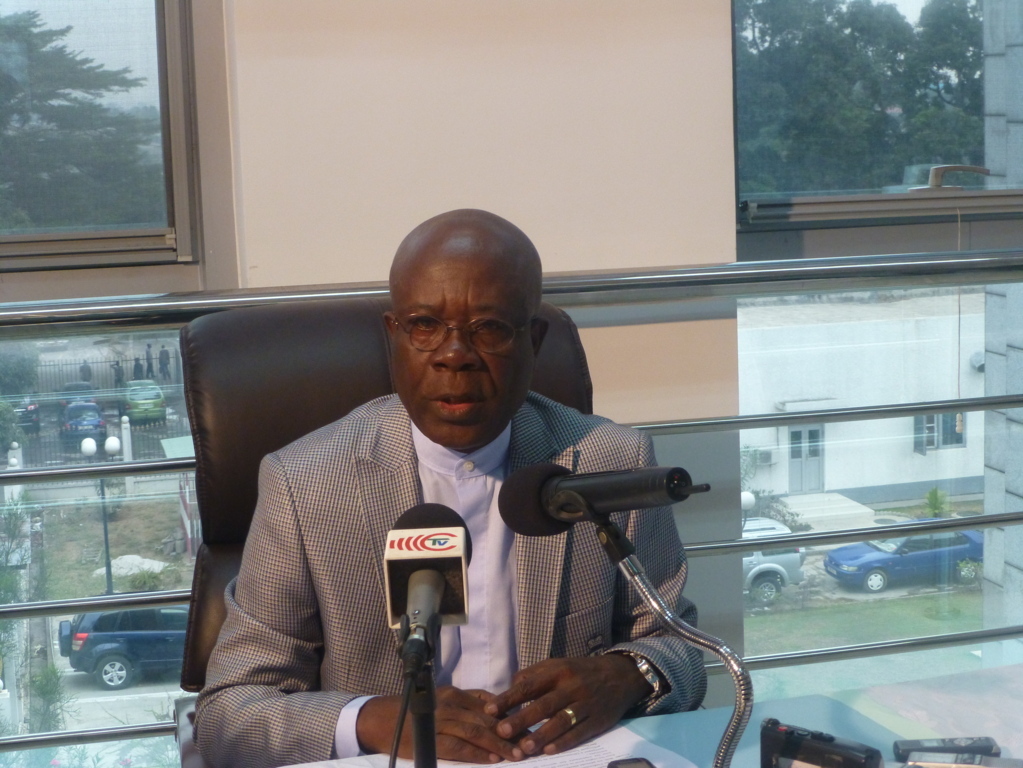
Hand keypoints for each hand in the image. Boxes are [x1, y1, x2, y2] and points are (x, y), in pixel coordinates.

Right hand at [356, 686, 520, 762]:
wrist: (381, 720)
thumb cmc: (415, 712)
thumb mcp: (443, 700)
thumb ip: (468, 703)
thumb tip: (498, 710)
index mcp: (456, 693)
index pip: (489, 704)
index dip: (511, 716)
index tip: (529, 727)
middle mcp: (450, 704)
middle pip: (487, 717)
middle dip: (511, 732)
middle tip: (530, 743)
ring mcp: (440, 720)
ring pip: (476, 731)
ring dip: (499, 744)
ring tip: (517, 754)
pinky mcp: (431, 738)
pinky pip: (458, 747)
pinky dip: (476, 753)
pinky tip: (492, 759)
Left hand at [484, 655, 651, 756]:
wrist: (620, 676)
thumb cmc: (580, 672)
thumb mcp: (558, 664)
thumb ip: (534, 674)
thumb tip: (510, 687)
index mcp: (558, 671)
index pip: (529, 685)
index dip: (509, 698)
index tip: (489, 709)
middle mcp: (572, 687)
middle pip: (544, 705)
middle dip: (522, 719)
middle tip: (502, 731)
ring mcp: (586, 704)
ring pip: (561, 722)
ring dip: (541, 736)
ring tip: (523, 748)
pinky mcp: (598, 721)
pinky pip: (579, 733)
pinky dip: (564, 742)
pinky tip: (548, 751)